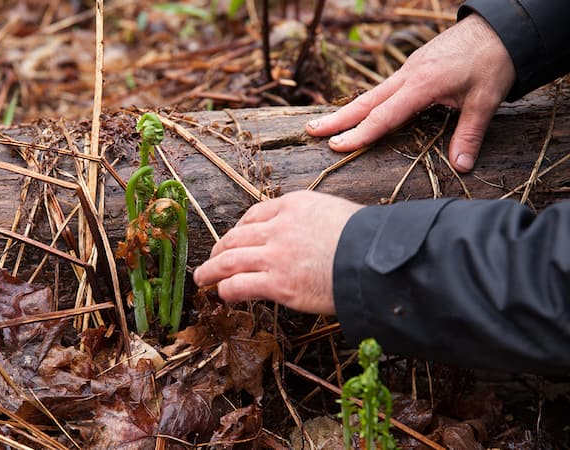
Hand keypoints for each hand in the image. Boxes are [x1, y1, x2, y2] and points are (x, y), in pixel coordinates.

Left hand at [192, 190, 361, 314]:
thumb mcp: (336, 213)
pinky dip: (226, 288)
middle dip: (220, 249)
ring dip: (211, 270)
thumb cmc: (368, 240)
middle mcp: (279, 227)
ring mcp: (276, 255)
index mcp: (294, 205)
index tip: (234, 239)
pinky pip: (240, 285)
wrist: (378, 259)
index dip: (239, 229)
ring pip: (230, 260)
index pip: (255, 214)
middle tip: (212, 259)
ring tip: (202, 278)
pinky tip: (222, 293)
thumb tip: (307, 236)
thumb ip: (313, 221)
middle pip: (236, 237)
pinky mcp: (278, 284)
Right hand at [306, 13, 515, 172]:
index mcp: (422, 85)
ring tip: (324, 124)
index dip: (359, 134)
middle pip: (366, 102)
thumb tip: (461, 165)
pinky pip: (384, 88)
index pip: (383, 116)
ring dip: (347, 111)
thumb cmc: (493, 61)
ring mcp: (409, 69)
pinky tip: (359, 110)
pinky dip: (367, 101)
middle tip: (311, 131)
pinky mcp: (414, 66)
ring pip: (371, 94)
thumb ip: (469, 134)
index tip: (336, 146)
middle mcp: (408, 76)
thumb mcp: (485, 101)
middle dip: (337, 119)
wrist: (500, 26)